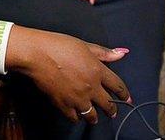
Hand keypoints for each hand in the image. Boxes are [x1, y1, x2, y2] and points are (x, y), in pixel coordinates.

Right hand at [8, 28, 129, 124]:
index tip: (128, 99)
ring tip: (94, 118)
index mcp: (98, 71)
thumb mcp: (85, 45)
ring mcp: (77, 98)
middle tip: (112, 112)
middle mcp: (91, 87)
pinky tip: (77, 115)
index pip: (117, 86)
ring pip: (92, 115)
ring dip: (95, 117)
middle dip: (112, 109)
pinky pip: (74, 117)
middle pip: (107, 104)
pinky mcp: (63, 104)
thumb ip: (104, 53)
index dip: (124, 94)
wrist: (37, 55)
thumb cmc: (59, 45)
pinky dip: (77, 117)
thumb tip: (122, 53)